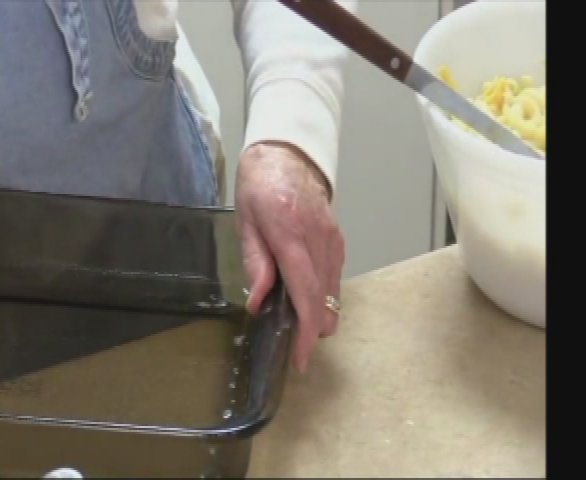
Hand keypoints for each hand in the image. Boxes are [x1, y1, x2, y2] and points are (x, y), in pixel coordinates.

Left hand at [235, 141, 344, 372]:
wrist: (289, 155)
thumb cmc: (260, 186)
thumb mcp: (246, 222)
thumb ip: (256, 263)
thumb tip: (259, 303)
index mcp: (291, 234)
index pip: (305, 293)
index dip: (304, 330)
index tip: (299, 357)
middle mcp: (319, 240)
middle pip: (324, 301)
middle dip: (311, 332)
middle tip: (291, 349)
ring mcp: (333, 241)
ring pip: (333, 294)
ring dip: (317, 317)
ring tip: (295, 328)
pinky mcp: (338, 242)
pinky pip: (334, 279)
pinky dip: (323, 298)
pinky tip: (305, 303)